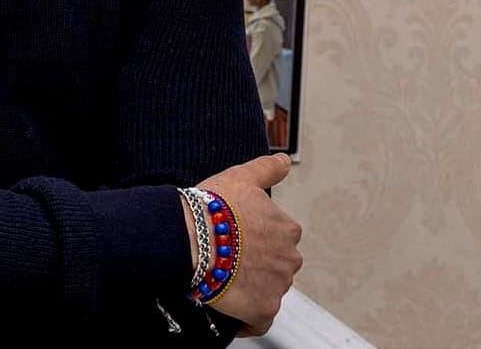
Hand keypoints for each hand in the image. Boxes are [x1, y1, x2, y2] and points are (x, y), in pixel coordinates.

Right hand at [196, 153, 301, 334]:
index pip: (279, 237)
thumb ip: (267, 168)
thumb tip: (283, 161)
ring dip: (252, 287)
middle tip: (228, 259)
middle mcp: (289, 258)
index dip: (256, 237)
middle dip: (257, 263)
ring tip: (224, 279)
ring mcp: (277, 286)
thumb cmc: (214, 206)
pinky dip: (249, 318)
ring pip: (268, 290)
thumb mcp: (241, 177)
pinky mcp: (263, 310)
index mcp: (288, 229)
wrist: (191, 237)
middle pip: (276, 265)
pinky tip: (232, 309)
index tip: (237, 238)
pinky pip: (259, 320)